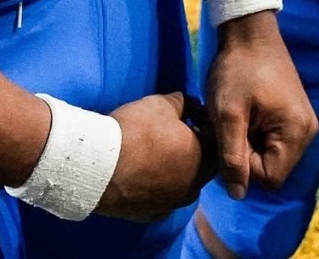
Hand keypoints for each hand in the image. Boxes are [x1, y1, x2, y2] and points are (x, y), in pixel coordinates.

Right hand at [95, 92, 213, 222]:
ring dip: (174, 170)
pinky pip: (161, 198)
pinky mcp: (152, 214)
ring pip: (182, 185)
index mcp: (203, 158)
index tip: (190, 117)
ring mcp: (173, 203)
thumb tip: (189, 104)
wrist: (102, 167)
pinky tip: (140, 175)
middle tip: (174, 135)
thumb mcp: (161, 104)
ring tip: (154, 155)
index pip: (216, 141)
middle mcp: (194, 186)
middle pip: (202, 166)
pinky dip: (155, 187)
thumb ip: (182, 103)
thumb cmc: (136, 132)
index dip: (204, 126)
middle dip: (192, 149)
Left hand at [204, 11, 316, 197]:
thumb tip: (237, 195)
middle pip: (273, 169)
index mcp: (297, 132)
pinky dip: (255, 133)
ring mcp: (303, 122)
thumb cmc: (236, 69)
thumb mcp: (227, 114)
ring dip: (249, 143)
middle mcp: (308, 131)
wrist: (248, 31)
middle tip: (229, 126)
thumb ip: (232, 157)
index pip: (269, 178)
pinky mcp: (294, 114)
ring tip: (236, 117)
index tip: (228, 138)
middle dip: (246, 155)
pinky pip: (274, 140)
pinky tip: (244, 112)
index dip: (243, 166)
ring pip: (271, 155)